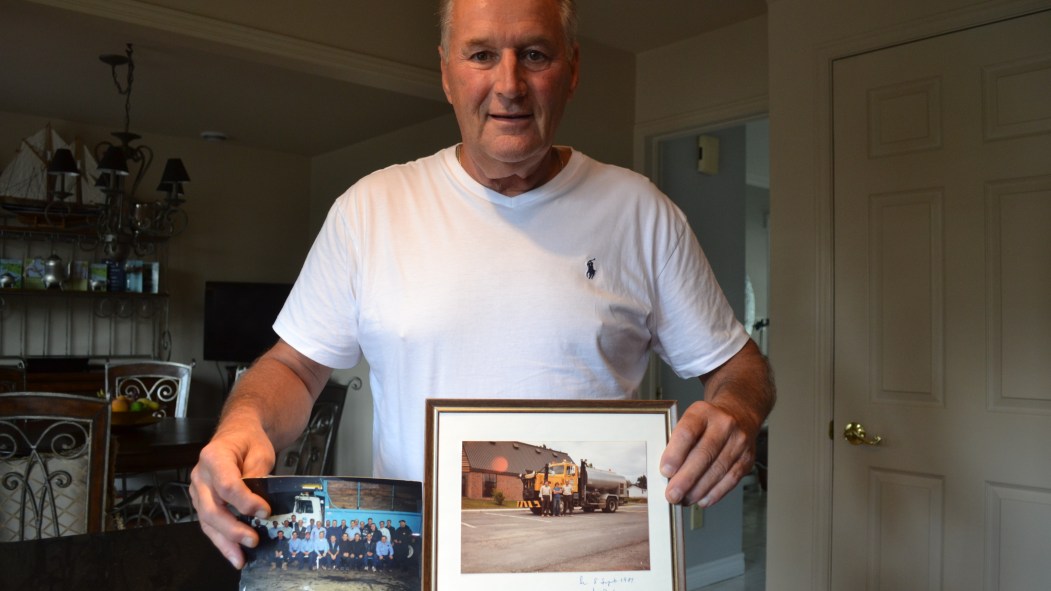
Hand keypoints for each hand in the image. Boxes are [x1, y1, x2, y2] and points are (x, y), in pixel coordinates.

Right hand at [189, 426, 275, 568]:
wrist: (237, 435)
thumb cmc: (248, 441)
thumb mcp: (260, 451)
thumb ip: (257, 474)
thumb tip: (258, 501)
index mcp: (214, 456)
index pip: (227, 485)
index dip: (246, 501)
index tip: (265, 512)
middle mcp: (200, 475)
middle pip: (212, 508)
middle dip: (232, 529)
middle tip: (253, 540)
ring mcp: (198, 490)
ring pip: (207, 521)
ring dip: (224, 542)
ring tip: (241, 558)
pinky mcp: (201, 502)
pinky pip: (208, 524)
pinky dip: (221, 540)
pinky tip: (233, 552)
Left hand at [659, 400, 757, 506]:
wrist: (739, 414)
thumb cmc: (707, 422)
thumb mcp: (690, 420)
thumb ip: (679, 441)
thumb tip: (667, 473)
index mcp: (703, 412)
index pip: (688, 432)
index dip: (675, 454)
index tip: (665, 472)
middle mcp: (724, 424)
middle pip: (704, 454)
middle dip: (686, 479)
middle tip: (672, 495)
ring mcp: (739, 442)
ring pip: (718, 470)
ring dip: (698, 490)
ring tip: (684, 500)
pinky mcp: (747, 458)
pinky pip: (730, 479)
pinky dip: (715, 493)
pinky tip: (702, 500)